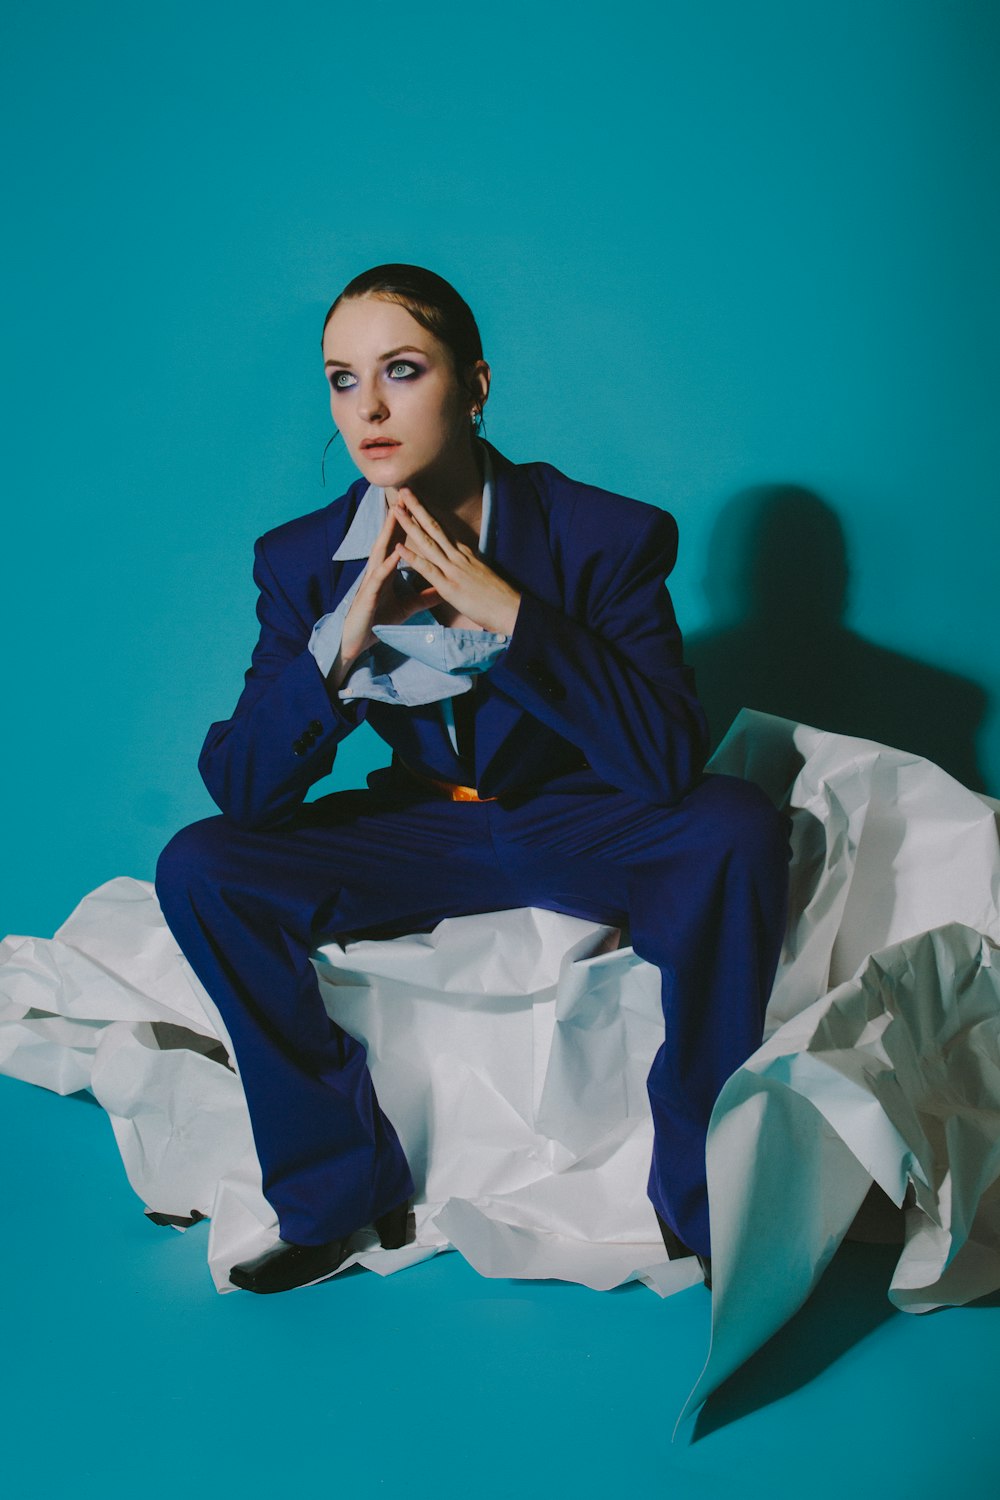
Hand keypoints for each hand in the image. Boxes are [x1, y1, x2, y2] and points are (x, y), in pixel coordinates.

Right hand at [332, 504, 441, 685]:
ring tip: (397, 514)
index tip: (419, 506)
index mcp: (388, 571)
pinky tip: (395, 553)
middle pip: (389, 539)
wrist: (358, 640)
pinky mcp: (368, 595)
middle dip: (397, 519)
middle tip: (405, 497)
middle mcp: (378, 571)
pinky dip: (388, 564)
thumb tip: (442, 589)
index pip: (399, 542)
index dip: (409, 526)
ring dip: (389, 532)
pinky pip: (379, 577)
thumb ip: (424, 596)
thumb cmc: (380, 620)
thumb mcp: (408, 607)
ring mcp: (372, 581)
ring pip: (381, 551)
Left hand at [392, 489, 520, 634]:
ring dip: (410, 524)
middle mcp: (459, 556)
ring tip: (396, 509)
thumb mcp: (482, 575)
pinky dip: (412, 557)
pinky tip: (398, 546)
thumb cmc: (499, 598)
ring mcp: (454, 570)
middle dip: (417, 508)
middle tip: (404, 490)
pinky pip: (428, 569)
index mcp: (466, 554)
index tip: (415, 500)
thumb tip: (463, 561)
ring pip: (428, 542)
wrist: (513, 610)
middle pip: (434, 527)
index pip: (443, 529)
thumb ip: (469, 566)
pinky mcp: (450, 587)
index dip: (428, 514)